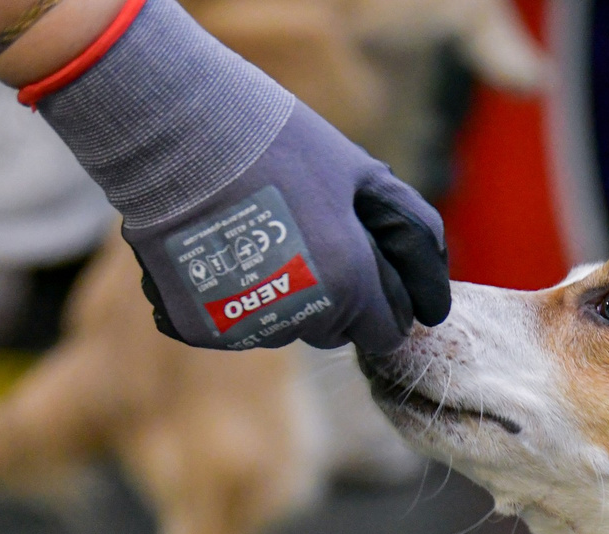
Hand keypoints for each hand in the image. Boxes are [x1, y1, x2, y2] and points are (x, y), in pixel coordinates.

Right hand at [25, 0, 448, 353]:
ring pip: (281, 331)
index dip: (380, 301)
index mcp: (349, 282)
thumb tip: (436, 300)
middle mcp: (300, 314)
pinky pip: (227, 326)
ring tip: (253, 234)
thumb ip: (410, 234)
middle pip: (333, 333)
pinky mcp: (196, 326)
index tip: (359, 267)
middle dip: (331, 298)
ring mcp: (245, 324)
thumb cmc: (275, 142)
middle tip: (299, 237)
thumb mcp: (361, 175)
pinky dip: (224, 298)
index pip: (385, 333)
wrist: (172, 125)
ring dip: (278, 298)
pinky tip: (217, 249)